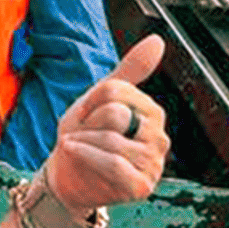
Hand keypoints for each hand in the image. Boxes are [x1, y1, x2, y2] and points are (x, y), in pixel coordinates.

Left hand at [40, 35, 170, 211]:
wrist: (67, 171)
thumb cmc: (86, 133)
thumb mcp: (101, 98)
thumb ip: (130, 70)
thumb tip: (158, 40)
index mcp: (153, 112)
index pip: (115, 91)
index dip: (90, 101)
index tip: (85, 114)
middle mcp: (160, 138)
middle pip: (114, 114)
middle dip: (87, 124)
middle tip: (84, 135)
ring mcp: (154, 164)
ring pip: (110, 139)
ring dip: (83, 142)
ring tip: (80, 148)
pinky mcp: (142, 187)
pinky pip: (113, 164)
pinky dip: (86, 156)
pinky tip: (74, 154)